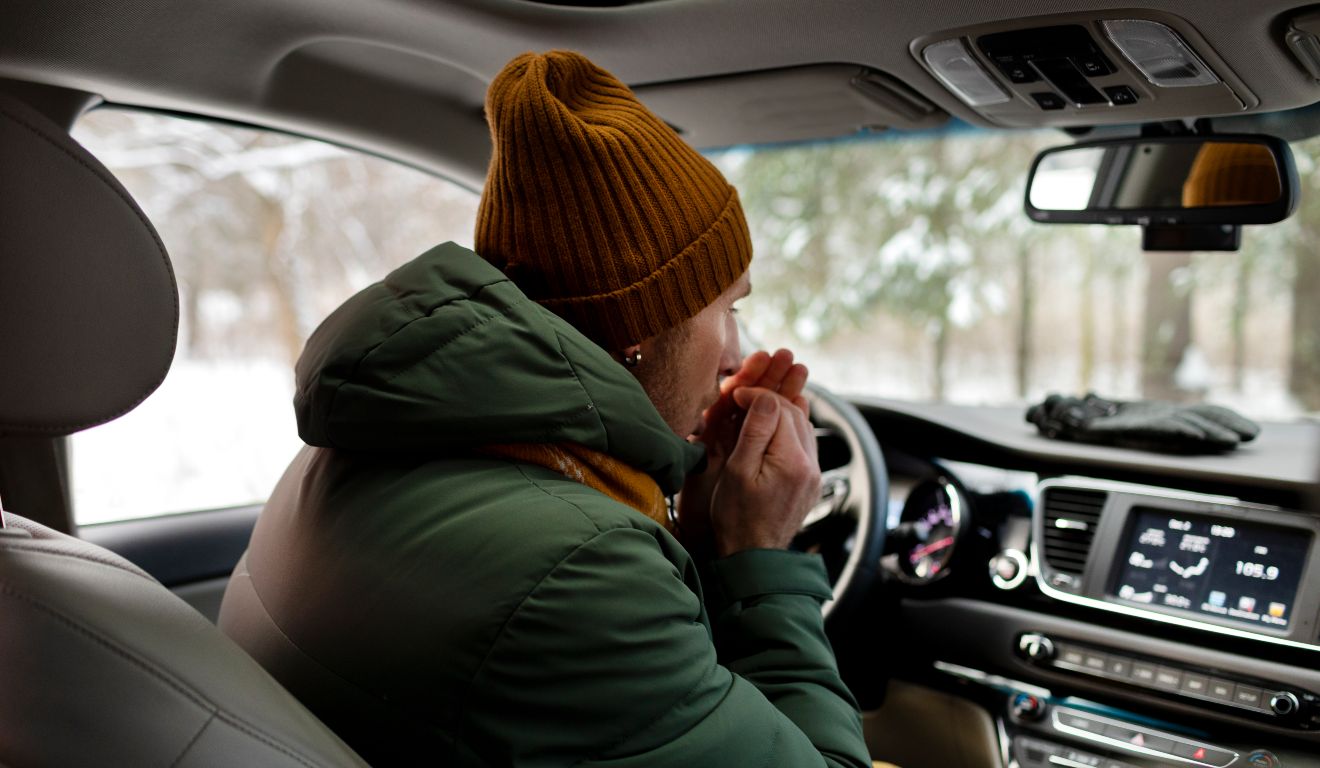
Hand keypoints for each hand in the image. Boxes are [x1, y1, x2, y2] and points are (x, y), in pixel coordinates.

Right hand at [676, 350, 809, 549]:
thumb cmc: (737, 517)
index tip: (735, 394)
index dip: (756, 394)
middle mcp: (810, 465)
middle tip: (743, 397)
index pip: (780, 408)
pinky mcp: (811, 481)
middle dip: (770, 399)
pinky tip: (772, 430)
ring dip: (781, 412)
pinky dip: (788, 430)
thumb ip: (755, 431)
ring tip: (755, 408)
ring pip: (802, 426)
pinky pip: (804, 443)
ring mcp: (813, 474)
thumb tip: (766, 396)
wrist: (753, 556)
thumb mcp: (737, 471)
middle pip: (795, 413)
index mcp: (791, 460)